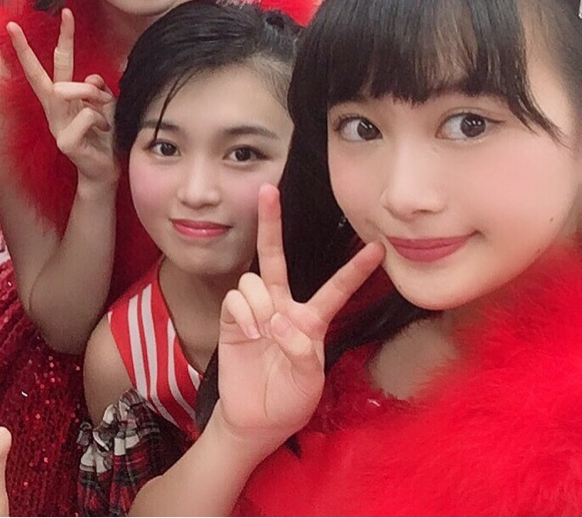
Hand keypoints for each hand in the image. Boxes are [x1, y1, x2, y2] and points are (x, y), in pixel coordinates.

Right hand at [8, 8, 117, 186]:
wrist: (105, 172)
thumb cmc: (104, 137)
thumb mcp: (105, 106)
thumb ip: (97, 89)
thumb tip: (91, 78)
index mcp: (62, 99)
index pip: (56, 64)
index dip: (62, 38)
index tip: (65, 11)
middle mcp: (53, 109)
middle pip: (43, 73)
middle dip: (32, 47)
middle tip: (21, 23)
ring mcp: (56, 125)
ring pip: (67, 90)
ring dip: (92, 95)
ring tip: (104, 111)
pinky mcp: (64, 141)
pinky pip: (88, 116)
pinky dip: (103, 119)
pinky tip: (105, 131)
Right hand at [213, 186, 383, 451]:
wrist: (255, 419)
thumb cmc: (290, 399)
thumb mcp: (310, 380)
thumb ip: (300, 348)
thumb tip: (276, 319)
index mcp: (311, 321)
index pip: (335, 289)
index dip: (354, 270)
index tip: (376, 248)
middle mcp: (281, 307)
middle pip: (275, 258)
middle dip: (271, 224)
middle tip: (268, 189)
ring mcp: (255, 312)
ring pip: (254, 281)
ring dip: (260, 305)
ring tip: (262, 334)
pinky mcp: (231, 320)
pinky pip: (236, 300)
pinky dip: (244, 315)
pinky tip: (249, 335)